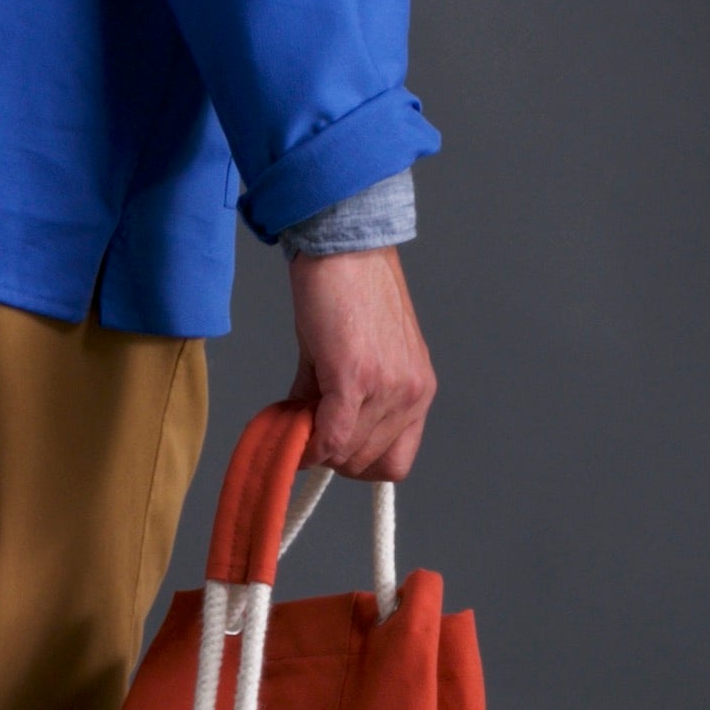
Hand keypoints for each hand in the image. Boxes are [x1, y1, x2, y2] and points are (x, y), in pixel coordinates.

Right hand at [285, 247, 436, 481]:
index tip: (328, 447)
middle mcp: (411, 394)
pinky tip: (291, 426)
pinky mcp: (356, 376)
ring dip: (314, 445)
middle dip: (331, 455)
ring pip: (346, 453)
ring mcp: (388, 387)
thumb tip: (303, 437)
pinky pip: (332, 435)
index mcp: (418, 390)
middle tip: (302, 429)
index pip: (396, 461)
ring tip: (293, 415)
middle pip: (368, 464)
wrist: (342, 246)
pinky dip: (308, 441)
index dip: (357, 462)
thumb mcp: (352, 356)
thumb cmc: (348, 290)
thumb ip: (334, 403)